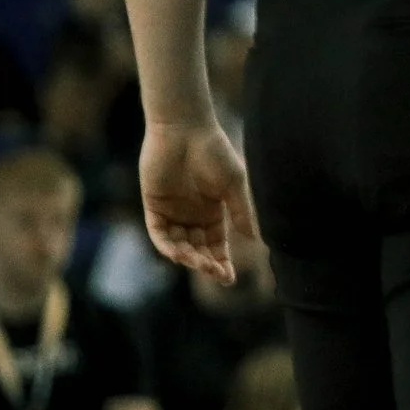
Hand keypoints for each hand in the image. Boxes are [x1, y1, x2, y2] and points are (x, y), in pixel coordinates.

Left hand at [140, 121, 257, 283]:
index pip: (217, 245)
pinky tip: (179, 253)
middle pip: (199, 249)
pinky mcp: (154, 206)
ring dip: (188, 257)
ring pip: (179, 245)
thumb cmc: (214, 152)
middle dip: (206, 264)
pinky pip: (159, 234)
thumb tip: (254, 239)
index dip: (222, 263)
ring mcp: (173, 212)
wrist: (185, 130)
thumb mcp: (233, 184)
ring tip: (198, 263)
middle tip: (215, 272)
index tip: (229, 279)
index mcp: (214, 212)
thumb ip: (241, 211)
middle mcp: (192, 216)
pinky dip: (168, 246)